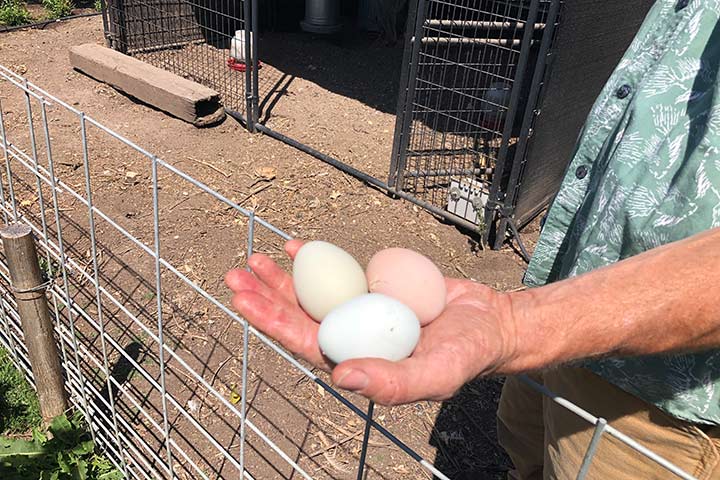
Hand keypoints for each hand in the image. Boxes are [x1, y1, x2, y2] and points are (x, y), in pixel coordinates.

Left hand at [224, 240, 518, 405]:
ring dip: (283, 278)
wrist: (489, 323)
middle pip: (299, 316)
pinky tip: (296, 248)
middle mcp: (351, 336)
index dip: (272, 322)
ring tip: (258, 258)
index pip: (304, 343)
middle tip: (238, 274)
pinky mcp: (371, 289)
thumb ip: (393, 382)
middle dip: (266, 296)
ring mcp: (359, 311)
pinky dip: (317, 261)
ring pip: (313, 294)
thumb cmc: (464, 355)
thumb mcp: (436, 374)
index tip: (244, 299)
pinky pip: (338, 274)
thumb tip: (340, 376)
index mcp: (356, 360)